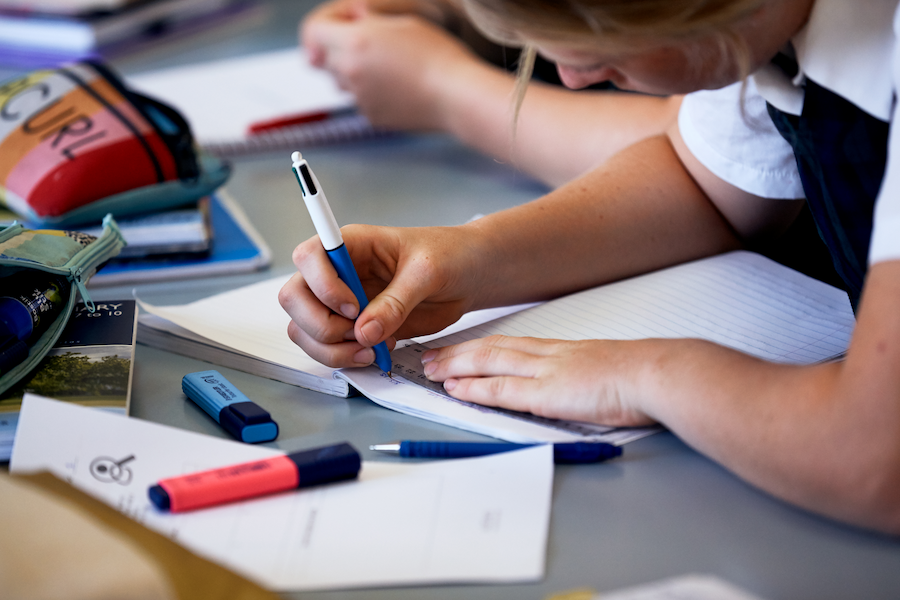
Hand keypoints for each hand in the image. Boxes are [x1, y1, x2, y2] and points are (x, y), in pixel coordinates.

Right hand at [279, 224, 484, 367]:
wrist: (468, 276)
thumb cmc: (449, 256)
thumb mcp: (428, 272)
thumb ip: (396, 301)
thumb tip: (364, 331)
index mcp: (351, 244)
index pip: (308, 256)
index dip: (322, 285)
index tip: (354, 306)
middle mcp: (337, 272)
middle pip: (294, 297)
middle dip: (320, 324)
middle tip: (359, 334)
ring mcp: (340, 301)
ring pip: (304, 328)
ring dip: (329, 348)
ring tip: (369, 350)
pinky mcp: (352, 327)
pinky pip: (326, 346)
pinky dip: (343, 357)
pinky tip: (374, 352)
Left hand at [300, 3, 477, 129]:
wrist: (455, 95)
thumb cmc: (438, 55)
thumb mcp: (402, 21)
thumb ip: (366, 21)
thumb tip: (351, 22)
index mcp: (355, 42)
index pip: (312, 31)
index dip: (323, 23)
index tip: (337, 23)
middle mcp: (350, 72)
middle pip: (322, 58)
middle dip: (336, 47)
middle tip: (366, 41)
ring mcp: (359, 98)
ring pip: (340, 80)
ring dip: (352, 70)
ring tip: (387, 65)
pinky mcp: (371, 116)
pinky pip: (359, 99)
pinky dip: (369, 90)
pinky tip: (396, 84)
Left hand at [420, 335, 657, 426]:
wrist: (660, 373)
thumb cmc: (643, 376)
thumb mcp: (609, 370)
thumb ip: (586, 377)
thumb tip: (577, 388)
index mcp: (563, 350)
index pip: (511, 345)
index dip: (480, 347)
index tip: (458, 349)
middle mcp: (549, 355)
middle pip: (492, 348)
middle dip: (456, 352)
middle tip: (428, 356)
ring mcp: (547, 372)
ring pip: (490, 363)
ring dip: (455, 366)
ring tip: (428, 370)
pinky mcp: (549, 394)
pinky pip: (503, 390)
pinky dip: (476, 388)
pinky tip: (456, 389)